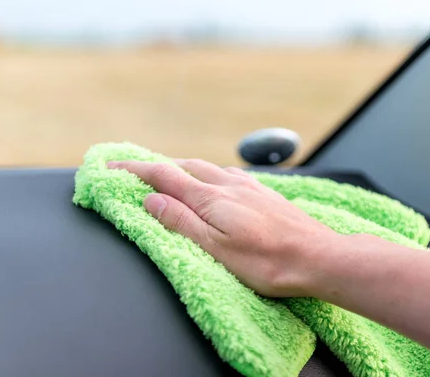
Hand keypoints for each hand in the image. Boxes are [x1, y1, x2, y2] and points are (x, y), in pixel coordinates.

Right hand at [107, 158, 339, 296]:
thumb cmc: (269, 262)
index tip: (110, 167)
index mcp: (211, 199)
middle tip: (135, 170)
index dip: (133, 170)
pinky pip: (227, 174)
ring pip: (206, 168)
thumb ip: (181, 222)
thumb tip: (151, 199)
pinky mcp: (263, 193)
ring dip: (182, 168)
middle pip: (183, 167)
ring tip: (169, 173)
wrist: (319, 257)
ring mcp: (248, 187)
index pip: (163, 176)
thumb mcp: (216, 249)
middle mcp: (228, 185)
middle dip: (155, 166)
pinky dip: (208, 174)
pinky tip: (214, 181)